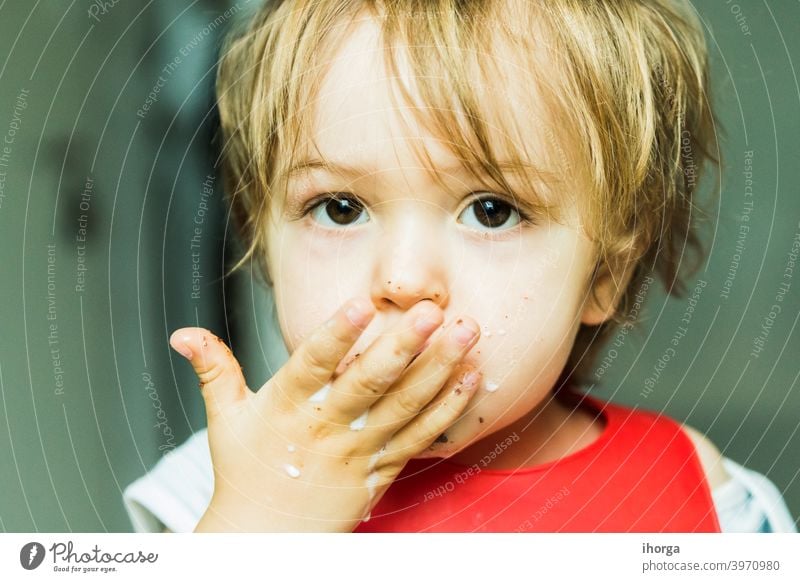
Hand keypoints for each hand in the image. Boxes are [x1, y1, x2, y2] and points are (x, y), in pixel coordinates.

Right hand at [169, 298, 481, 531]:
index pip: (312, 365)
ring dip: (438, 369)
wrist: (267, 537)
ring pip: (404, 408)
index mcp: (286, 407)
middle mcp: (326, 427)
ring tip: (466, 333)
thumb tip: (182, 333)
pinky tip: (469, 377)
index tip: (361, 305)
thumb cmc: (247, 472)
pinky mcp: (382, 469)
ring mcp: (359, 450)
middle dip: (403, 346)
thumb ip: (213, 368)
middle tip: (431, 310)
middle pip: (369, 384)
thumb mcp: (223, 418)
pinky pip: (420, 438)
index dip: (336, 335)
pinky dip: (447, 408)